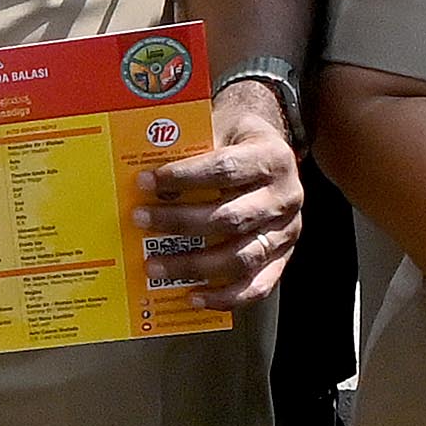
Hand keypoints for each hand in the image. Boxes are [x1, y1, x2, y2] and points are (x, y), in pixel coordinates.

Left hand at [139, 81, 303, 310]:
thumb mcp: (219, 128)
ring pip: (241, 257)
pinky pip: (258, 285)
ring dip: (193, 265)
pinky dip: (225, 297)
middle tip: (138, 220)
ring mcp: (287, 231)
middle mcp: (286, 197)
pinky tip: (192, 296)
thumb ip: (190, 146)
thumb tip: (141, 174)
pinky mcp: (283, 257)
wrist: (271, 153)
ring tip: (153, 265)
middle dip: (179, 222)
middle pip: (229, 218)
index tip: (146, 182)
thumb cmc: (235, 140)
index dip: (184, 177)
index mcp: (272, 157)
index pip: (224, 170)